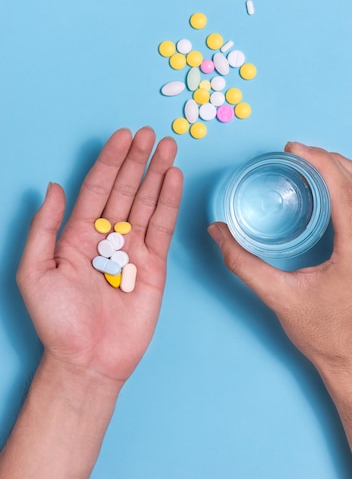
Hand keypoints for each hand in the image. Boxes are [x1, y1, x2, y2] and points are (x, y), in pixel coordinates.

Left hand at [17, 127, 182, 386]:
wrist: (87, 360)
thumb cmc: (57, 321)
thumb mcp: (35, 272)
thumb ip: (44, 227)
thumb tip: (53, 187)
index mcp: (78, 234)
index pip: (97, 188)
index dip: (110, 161)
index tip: (121, 136)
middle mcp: (107, 236)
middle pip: (125, 189)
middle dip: (137, 160)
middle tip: (149, 134)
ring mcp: (132, 249)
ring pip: (146, 202)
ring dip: (157, 174)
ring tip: (168, 147)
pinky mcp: (154, 264)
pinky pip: (162, 226)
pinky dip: (169, 201)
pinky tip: (173, 179)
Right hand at [208, 142, 351, 372]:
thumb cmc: (323, 335)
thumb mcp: (278, 297)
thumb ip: (243, 263)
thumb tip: (218, 233)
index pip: (345, 192)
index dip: (320, 163)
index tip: (296, 149)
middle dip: (331, 159)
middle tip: (300, 151)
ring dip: (345, 170)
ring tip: (314, 161)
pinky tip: (330, 188)